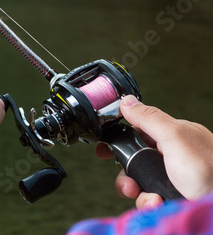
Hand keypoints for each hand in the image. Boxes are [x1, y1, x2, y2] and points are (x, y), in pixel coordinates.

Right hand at [96, 95, 212, 209]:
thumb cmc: (210, 172)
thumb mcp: (175, 138)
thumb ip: (149, 118)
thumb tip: (126, 101)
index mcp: (174, 136)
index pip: (137, 132)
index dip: (118, 140)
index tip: (103, 148)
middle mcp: (171, 158)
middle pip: (133, 161)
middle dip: (126, 174)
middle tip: (128, 182)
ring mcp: (171, 179)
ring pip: (138, 183)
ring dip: (137, 192)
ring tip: (148, 196)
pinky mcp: (170, 198)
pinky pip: (147, 200)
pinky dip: (148, 203)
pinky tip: (158, 203)